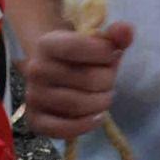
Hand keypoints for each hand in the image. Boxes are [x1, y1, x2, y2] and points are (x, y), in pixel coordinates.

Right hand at [22, 20, 130, 140]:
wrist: (56, 73)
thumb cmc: (82, 57)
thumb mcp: (98, 43)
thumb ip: (114, 37)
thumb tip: (126, 30)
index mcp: (47, 44)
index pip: (77, 47)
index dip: (104, 53)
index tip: (112, 55)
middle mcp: (35, 70)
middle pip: (86, 79)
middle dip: (108, 80)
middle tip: (108, 80)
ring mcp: (34, 96)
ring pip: (79, 105)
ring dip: (101, 103)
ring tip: (103, 96)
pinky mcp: (36, 121)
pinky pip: (63, 129)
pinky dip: (86, 125)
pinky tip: (97, 117)